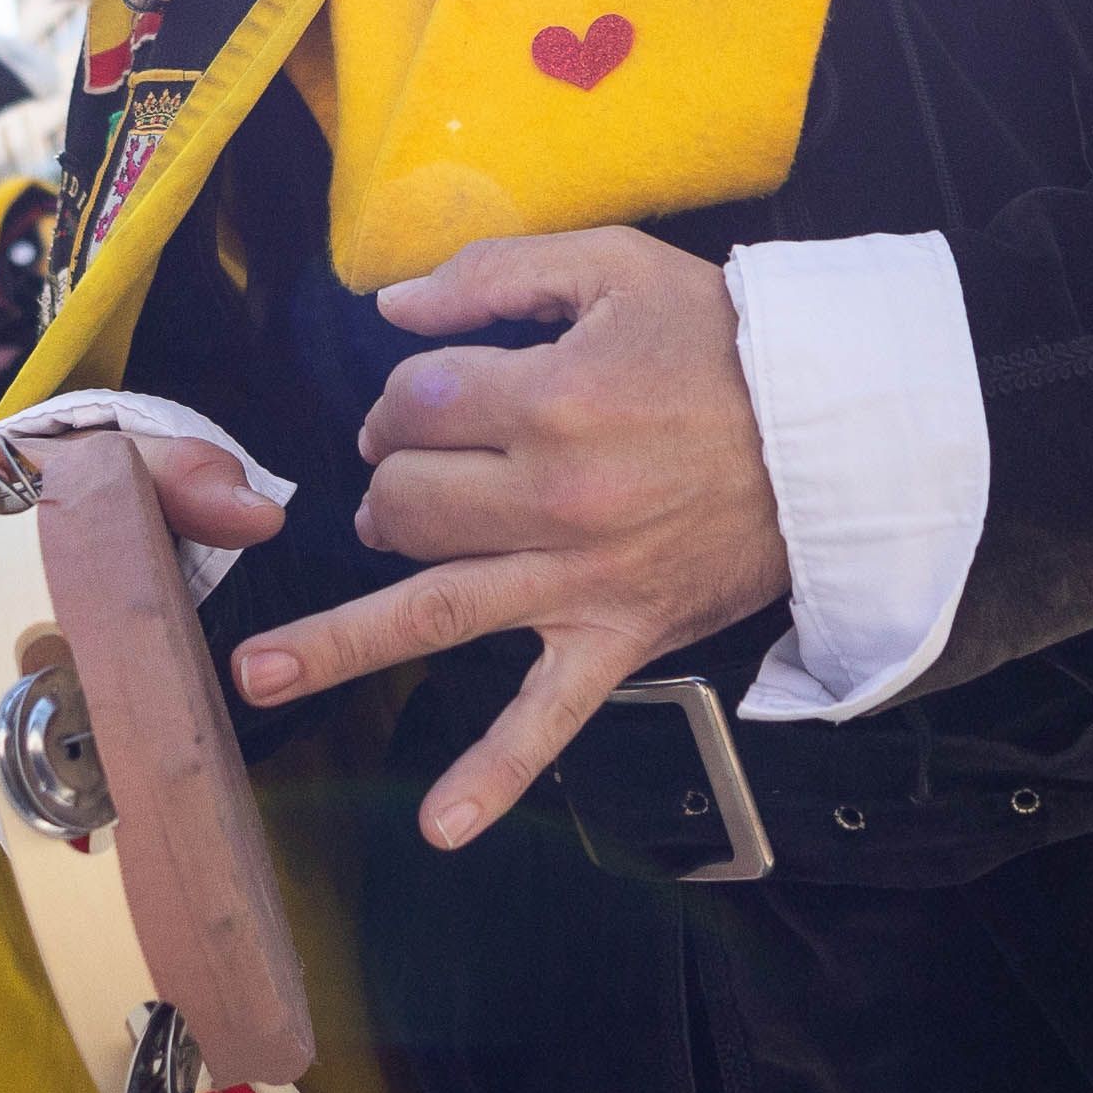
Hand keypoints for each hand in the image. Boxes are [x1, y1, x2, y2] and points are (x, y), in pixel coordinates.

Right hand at [0, 427, 283, 719]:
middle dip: (9, 614)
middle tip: (81, 629)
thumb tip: (260, 516)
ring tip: (87, 661)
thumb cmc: (96, 488)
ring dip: (16, 662)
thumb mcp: (140, 470)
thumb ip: (193, 478)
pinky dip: (16, 695)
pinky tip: (66, 691)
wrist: (81, 529)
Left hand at [236, 229, 791, 852]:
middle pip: (405, 503)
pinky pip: (548, 719)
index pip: (414, 407)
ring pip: (431, 610)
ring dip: (337, 645)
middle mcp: (550, 499)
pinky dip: (495, 777)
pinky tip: (439, 826)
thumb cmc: (723, 343)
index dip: (399, 400)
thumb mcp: (616, 266)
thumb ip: (495, 273)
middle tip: (408, 474)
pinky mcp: (616, 639)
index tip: (420, 401)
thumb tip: (390, 306)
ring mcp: (578, 581)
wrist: (834, 434)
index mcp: (548, 399)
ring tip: (258, 674)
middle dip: (386, 483)